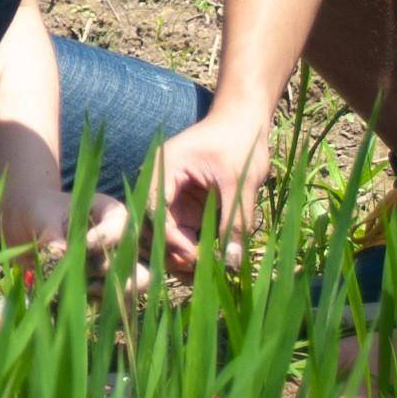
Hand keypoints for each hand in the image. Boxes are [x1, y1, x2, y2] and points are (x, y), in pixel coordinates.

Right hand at [152, 103, 270, 276]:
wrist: (245, 124)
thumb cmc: (240, 142)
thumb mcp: (240, 180)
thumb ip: (235, 219)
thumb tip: (232, 261)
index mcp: (164, 168)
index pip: (152, 207)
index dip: (168, 236)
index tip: (194, 254)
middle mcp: (160, 185)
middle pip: (151, 227)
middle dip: (170, 251)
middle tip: (198, 269)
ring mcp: (171, 199)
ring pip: (163, 237)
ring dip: (179, 257)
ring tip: (204, 274)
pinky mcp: (185, 210)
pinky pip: (181, 237)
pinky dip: (191, 252)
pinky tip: (207, 267)